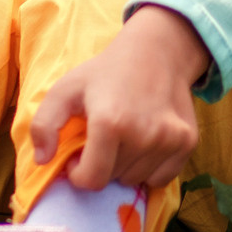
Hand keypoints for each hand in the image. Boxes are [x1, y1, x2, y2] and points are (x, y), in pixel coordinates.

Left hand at [27, 5, 210, 191]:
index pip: (92, 179)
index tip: (79, 156)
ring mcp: (169, 139)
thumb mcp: (65, 89)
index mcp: (110, 122)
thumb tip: (43, 160)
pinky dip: (149, 169)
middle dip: (102, 165)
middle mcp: (143, 135)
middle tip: (103, 139)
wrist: (157, 52)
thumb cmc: (106, 73)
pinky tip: (144, 143)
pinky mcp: (187, 142)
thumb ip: (44, 124)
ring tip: (124, 137)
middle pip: (113, 179)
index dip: (79, 172)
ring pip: (136, 180)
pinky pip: (162, 178)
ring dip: (125, 166)